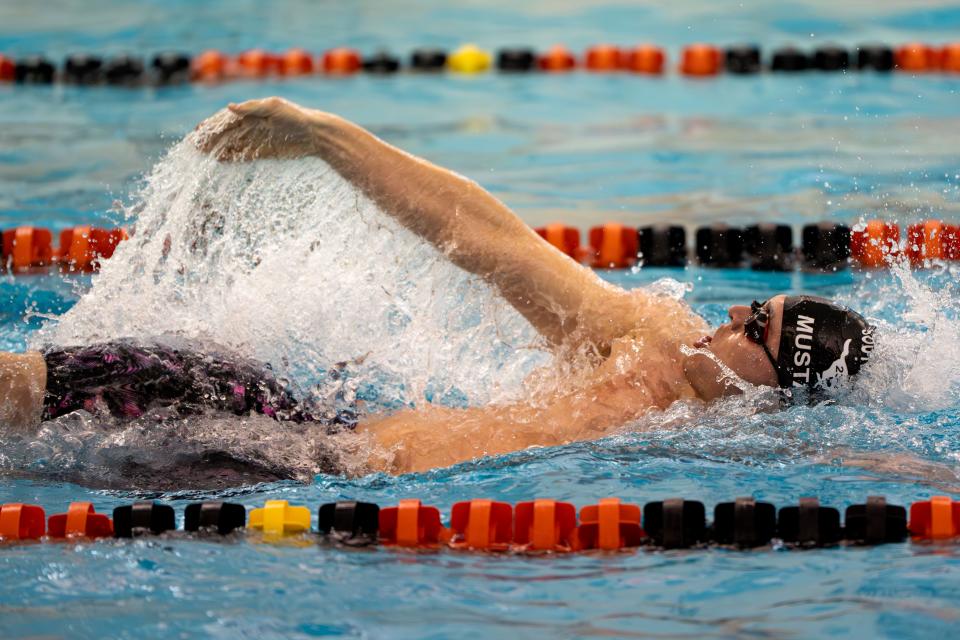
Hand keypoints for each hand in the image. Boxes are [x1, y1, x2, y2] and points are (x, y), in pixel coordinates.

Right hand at [194, 97, 329, 160]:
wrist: (315, 134)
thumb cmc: (295, 116)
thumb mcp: (274, 108)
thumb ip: (252, 108)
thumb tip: (229, 107)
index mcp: (251, 111)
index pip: (225, 118)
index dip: (211, 124)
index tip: (198, 131)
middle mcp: (251, 125)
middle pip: (224, 132)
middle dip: (209, 139)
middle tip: (193, 147)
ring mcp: (256, 139)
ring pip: (231, 144)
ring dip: (216, 149)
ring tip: (200, 155)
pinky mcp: (263, 151)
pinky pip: (242, 155)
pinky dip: (231, 158)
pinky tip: (219, 162)